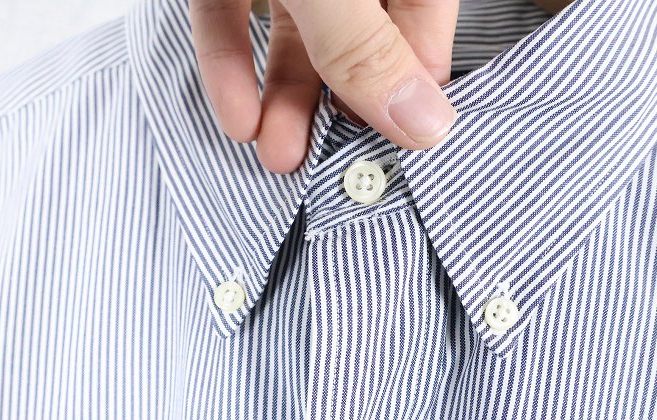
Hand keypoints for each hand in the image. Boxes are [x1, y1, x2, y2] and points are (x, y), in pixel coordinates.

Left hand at [191, 0, 458, 172]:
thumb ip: (366, 48)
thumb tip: (425, 125)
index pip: (425, 20)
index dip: (415, 87)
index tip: (404, 149)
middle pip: (359, 41)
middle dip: (341, 109)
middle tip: (333, 164)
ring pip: (295, 39)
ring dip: (285, 103)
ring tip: (278, 158)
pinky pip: (231, 18)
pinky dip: (231, 67)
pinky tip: (236, 117)